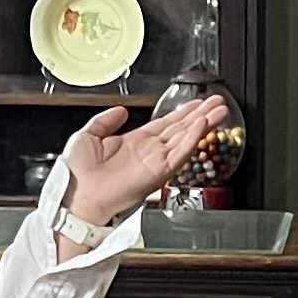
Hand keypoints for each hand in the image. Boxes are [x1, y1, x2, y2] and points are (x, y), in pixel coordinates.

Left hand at [61, 95, 231, 228]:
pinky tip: (203, 124)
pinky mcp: (158, 171)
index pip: (165, 124)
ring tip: (220, 110)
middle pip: (181, 129)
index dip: (182, 112)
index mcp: (134, 143)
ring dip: (204, 123)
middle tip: (218, 102)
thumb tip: (121, 110)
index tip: (196, 102)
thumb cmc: (78, 174)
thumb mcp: (88, 135)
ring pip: (186, 138)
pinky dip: (193, 138)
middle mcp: (148, 152)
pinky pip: (180, 153)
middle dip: (201, 114)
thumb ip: (105, 120)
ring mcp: (155, 162)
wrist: (77, 196)